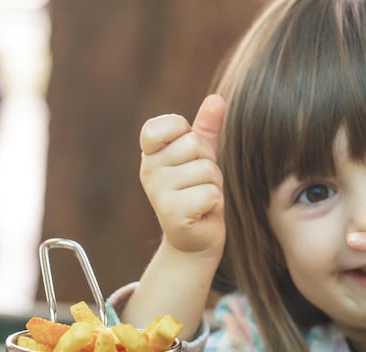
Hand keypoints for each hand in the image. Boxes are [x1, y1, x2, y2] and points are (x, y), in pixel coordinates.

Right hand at [139, 94, 226, 257]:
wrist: (195, 239)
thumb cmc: (197, 192)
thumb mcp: (201, 157)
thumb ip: (206, 128)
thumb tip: (217, 99)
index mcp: (151, 153)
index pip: (168, 125)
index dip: (187, 134)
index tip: (188, 156)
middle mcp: (149, 170)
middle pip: (195, 145)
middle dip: (208, 164)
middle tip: (199, 183)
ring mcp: (158, 192)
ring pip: (206, 170)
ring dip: (214, 185)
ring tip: (201, 198)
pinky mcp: (173, 213)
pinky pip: (210, 193)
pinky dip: (215, 203)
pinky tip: (203, 212)